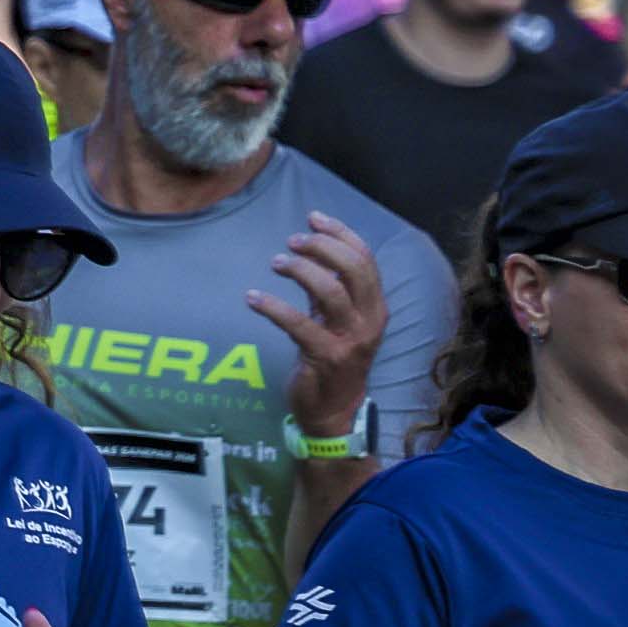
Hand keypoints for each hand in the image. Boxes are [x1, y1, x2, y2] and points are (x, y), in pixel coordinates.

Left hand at [251, 212, 386, 438]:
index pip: (366, 260)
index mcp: (375, 306)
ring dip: (302, 271)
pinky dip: (273, 306)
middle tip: (293, 240)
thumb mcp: (335, 319)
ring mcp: (350, 340)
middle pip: (355, 270)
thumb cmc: (331, 357)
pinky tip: (253, 297)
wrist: (332, 409)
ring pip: (332, 292)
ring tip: (276, 262)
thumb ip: (328, 288)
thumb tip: (309, 250)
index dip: (341, 234)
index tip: (313, 217)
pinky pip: (299, 324)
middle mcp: (369, 320)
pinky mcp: (326, 357)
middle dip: (324, 247)